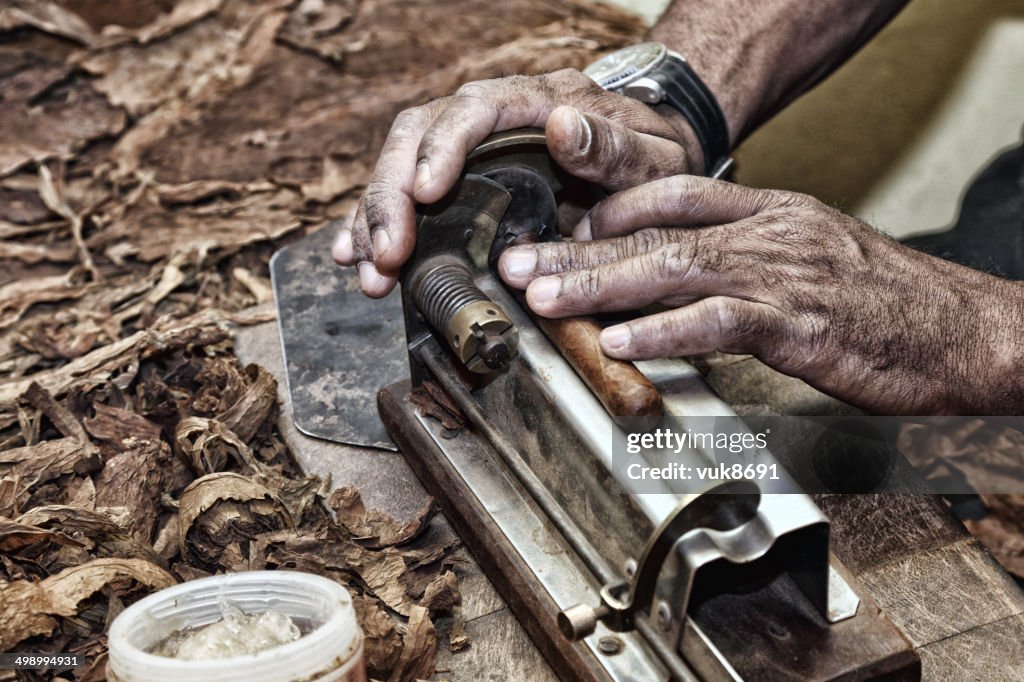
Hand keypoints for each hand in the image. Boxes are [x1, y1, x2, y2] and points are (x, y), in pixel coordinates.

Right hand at [331, 69, 705, 296]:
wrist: (649, 159)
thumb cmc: (651, 157)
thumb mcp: (650, 156)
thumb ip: (612, 146)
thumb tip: (562, 124)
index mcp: (537, 101)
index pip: (474, 108)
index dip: (442, 147)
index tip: (425, 193)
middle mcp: (492, 117)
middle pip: (418, 135)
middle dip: (391, 195)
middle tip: (385, 254)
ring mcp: (469, 147)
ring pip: (400, 165)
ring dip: (374, 218)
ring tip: (367, 270)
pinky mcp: (457, 180)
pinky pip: (404, 195)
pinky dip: (374, 225)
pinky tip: (353, 256)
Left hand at [497, 176, 1023, 414]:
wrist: (969, 332)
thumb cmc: (887, 305)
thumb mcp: (811, 264)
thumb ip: (745, 266)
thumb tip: (683, 287)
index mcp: (771, 212)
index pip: (674, 194)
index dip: (611, 209)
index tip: (565, 228)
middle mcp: (770, 231)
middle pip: (654, 231)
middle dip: (577, 248)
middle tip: (517, 263)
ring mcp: (784, 273)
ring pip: (673, 268)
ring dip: (601, 285)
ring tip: (543, 297)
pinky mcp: (802, 322)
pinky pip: (719, 321)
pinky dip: (663, 331)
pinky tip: (618, 342)